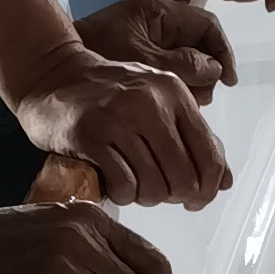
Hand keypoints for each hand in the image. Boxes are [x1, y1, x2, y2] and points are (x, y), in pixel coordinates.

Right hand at [4, 39, 230, 208]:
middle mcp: (149, 101)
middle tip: (157, 191)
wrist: (51, 73)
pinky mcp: (90, 135)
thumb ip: (193, 139)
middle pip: (184, 179)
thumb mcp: (158, 104)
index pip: (209, 158)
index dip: (206, 189)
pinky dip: (123, 194)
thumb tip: (223, 182)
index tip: (194, 199)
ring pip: (154, 186)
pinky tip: (115, 182)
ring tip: (133, 183)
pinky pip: (124, 186)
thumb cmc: (110, 96)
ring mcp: (119, 116)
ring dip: (146, 196)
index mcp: (174, 92)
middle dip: (173, 196)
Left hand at [76, 0, 236, 102]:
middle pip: (202, 48)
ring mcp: (152, 43)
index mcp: (159, 12)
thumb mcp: (144, 60)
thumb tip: (214, 70)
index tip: (227, 81)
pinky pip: (174, 75)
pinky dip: (177, 92)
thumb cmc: (98, 54)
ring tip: (180, 105)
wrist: (56, 66)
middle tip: (199, 98)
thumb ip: (182, 64)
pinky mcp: (144, 60)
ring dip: (193, 88)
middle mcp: (159, 24)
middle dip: (206, 76)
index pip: (207, 25)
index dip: (223, 52)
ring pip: (190, 65)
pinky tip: (167, 106)